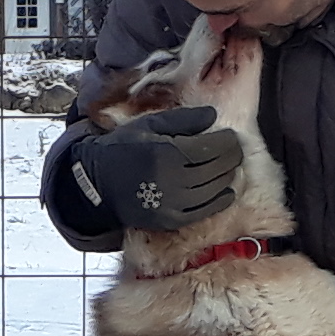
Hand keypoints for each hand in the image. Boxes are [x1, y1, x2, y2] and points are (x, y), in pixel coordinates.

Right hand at [67, 103, 246, 232]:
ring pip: (214, 190)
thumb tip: (213, 116)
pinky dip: (219, 201)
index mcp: (168, 152)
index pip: (211, 148)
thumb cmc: (125, 148)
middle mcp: (172, 180)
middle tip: (236, 151)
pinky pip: (204, 211)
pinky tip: (226, 191)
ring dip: (227, 178)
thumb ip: (184, 119)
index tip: (231, 137)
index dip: (227, 142)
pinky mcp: (171, 220)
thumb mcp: (150, 124)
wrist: (98, 183)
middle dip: (231, 158)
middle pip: (216, 169)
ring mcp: (172, 203)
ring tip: (231, 167)